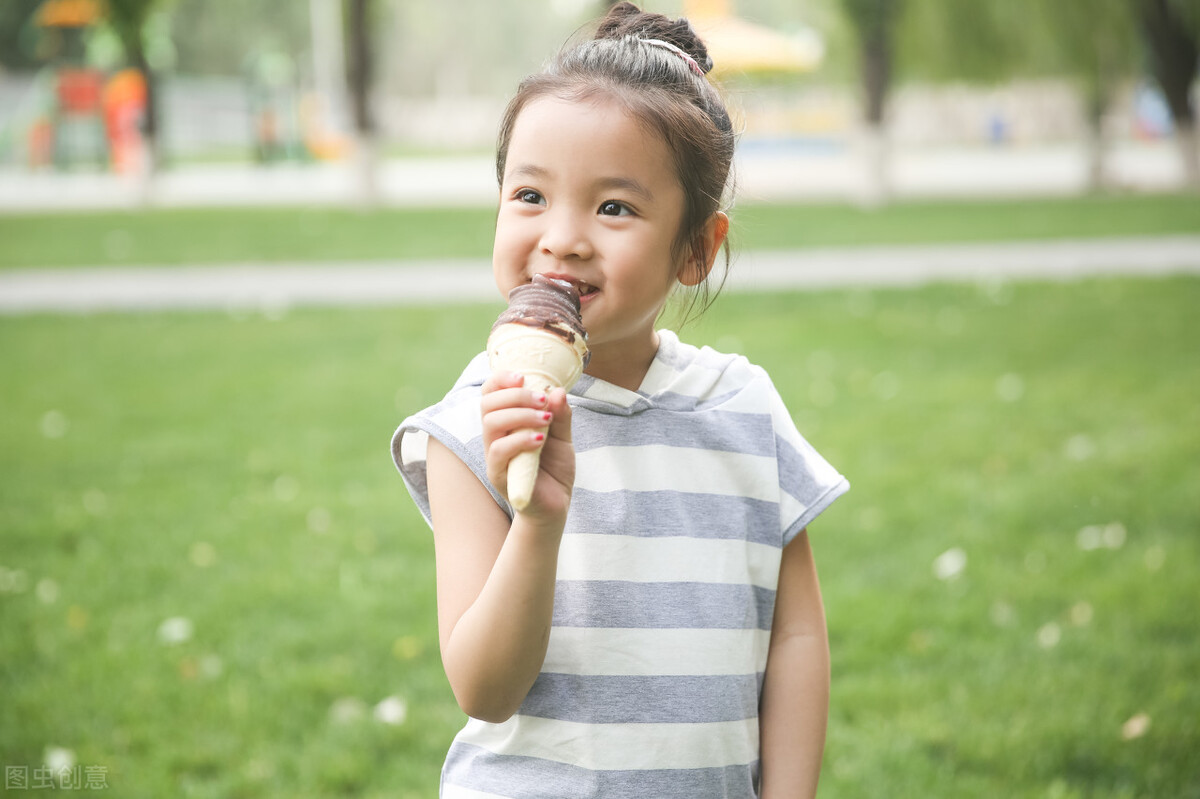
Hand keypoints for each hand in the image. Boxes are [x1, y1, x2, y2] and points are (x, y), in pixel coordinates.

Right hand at [480, 370, 574, 522]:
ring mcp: (495, 456)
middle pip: (488, 404)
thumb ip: (560, 415)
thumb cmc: (554, 470)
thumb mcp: (563, 437)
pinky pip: (499, 451)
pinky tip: (540, 440)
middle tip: (542, 399)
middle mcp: (495, 437)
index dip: (501, 380)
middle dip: (516, 396)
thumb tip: (557, 390)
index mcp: (507, 423)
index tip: (523, 377)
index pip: (491, 394)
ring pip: (491, 424)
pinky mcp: (499, 475)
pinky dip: (520, 440)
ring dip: (519, 414)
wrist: (556, 505)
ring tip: (545, 419)